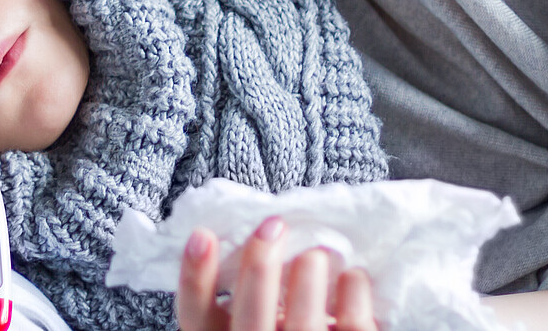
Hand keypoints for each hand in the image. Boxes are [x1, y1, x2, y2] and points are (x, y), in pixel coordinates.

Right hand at [177, 217, 376, 330]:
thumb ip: (252, 292)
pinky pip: (352, 322)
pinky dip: (352, 290)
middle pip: (250, 320)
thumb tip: (260, 233)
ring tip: (315, 251)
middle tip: (273, 226)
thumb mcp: (257, 314)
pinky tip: (350, 277)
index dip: (195, 278)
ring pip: (303, 322)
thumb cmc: (293, 323)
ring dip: (310, 272)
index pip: (195, 318)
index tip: (202, 235)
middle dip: (260, 268)